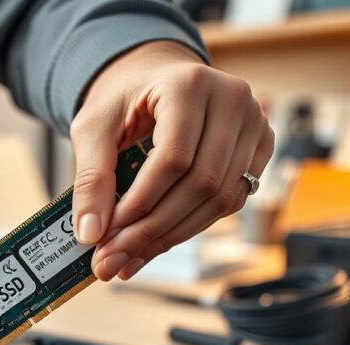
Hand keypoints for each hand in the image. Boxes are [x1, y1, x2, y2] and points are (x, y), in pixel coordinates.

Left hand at [70, 40, 274, 280]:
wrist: (155, 79)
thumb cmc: (124, 100)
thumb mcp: (93, 127)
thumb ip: (91, 176)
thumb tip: (90, 233)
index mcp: (189, 84)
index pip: (174, 158)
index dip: (142, 203)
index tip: (107, 236)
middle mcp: (231, 100)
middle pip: (202, 183)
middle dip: (153, 230)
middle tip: (113, 261)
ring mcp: (254, 123)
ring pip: (221, 198)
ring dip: (173, 236)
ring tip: (130, 260)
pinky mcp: (259, 147)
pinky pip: (231, 200)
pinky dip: (192, 226)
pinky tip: (156, 243)